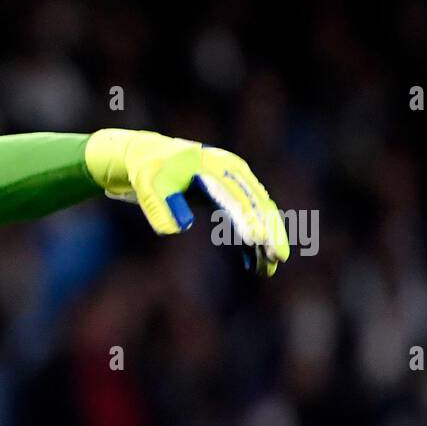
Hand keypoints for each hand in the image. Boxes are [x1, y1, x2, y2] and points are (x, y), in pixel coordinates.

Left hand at [85, 128, 290, 275]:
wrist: (149, 156)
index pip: (236, 196)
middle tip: (279, 257)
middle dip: (270, 231)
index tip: (258, 240)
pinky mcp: (230, 194)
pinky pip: (247, 218)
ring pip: (258, 212)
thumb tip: (182, 227)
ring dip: (266, 239)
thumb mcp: (147, 186)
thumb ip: (160, 206)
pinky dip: (251, 240)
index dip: (248, 218)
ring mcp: (234, 182)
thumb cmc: (148, 171)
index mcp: (214, 167)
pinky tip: (254, 264)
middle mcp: (231, 172)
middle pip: (257, 204)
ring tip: (270, 269)